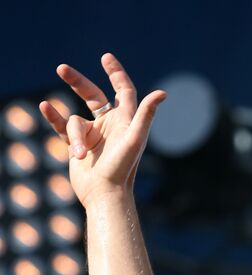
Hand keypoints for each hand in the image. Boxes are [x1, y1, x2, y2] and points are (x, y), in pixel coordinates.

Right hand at [39, 53, 165, 207]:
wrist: (104, 196)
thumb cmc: (122, 169)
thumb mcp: (135, 139)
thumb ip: (145, 114)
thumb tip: (162, 93)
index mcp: (125, 122)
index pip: (123, 91)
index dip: (116, 73)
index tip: (105, 58)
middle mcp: (109, 126)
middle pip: (92, 95)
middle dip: (77, 81)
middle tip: (61, 69)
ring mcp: (93, 136)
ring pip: (76, 120)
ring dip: (75, 136)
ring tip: (81, 154)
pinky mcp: (78, 146)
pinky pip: (63, 126)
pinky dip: (54, 117)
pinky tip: (45, 107)